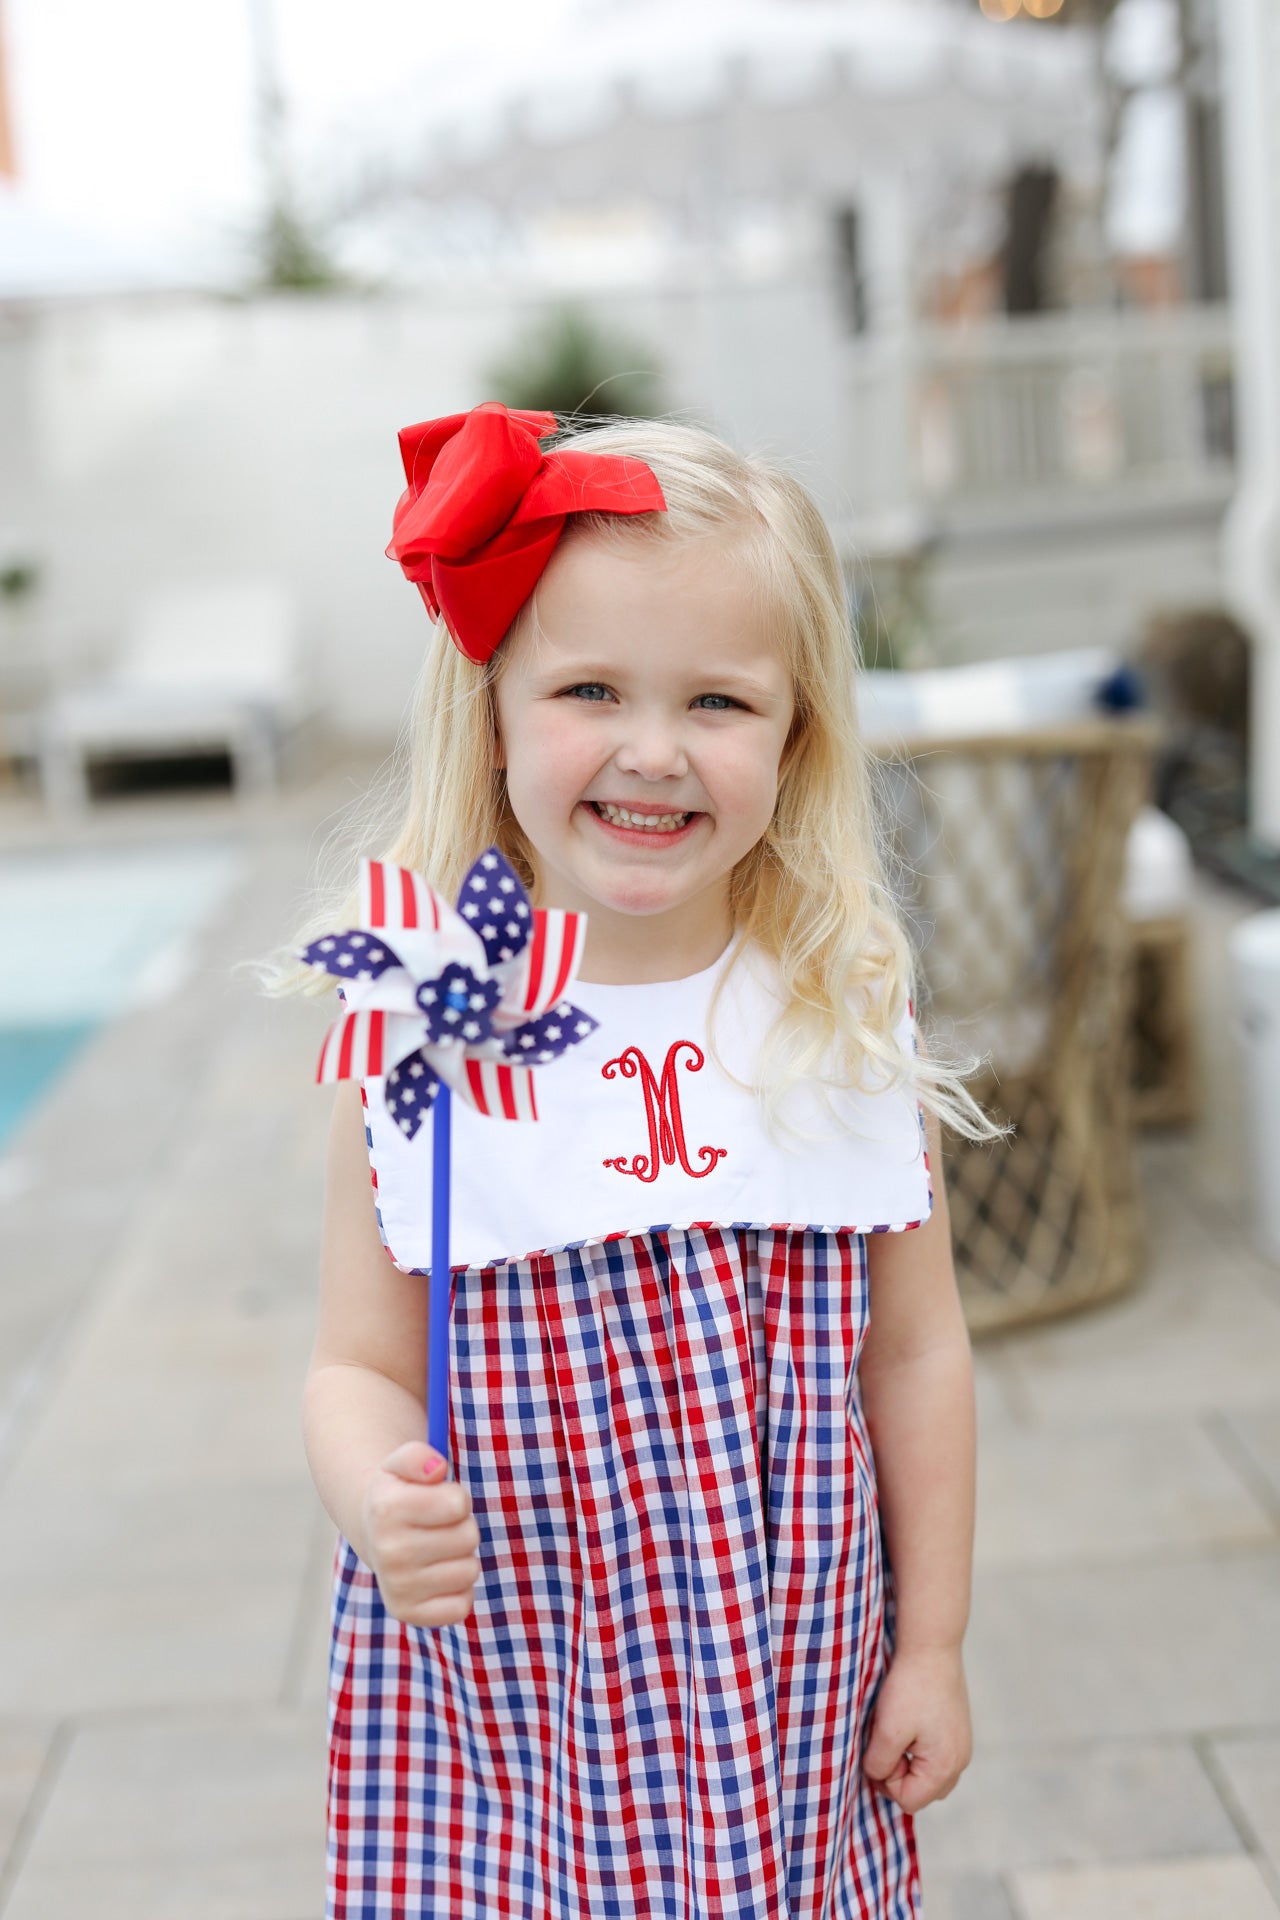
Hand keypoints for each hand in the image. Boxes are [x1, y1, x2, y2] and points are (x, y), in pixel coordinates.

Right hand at [361, 1442, 481, 1627]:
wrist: (374, 1533)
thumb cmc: (400, 1493)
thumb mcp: (402, 1462)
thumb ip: (418, 1455)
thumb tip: (436, 1468)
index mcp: (386, 1508)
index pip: (458, 1504)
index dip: (457, 1498)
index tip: (440, 1499)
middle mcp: (388, 1551)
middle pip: (468, 1537)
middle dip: (462, 1527)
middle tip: (440, 1526)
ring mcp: (397, 1587)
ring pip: (469, 1571)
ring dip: (461, 1557)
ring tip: (438, 1550)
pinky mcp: (408, 1614)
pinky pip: (461, 1606)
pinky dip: (458, 1591)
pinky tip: (438, 1576)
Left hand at [862, 1644, 971, 1814]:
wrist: (932, 1647)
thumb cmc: (910, 1688)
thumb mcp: (886, 1730)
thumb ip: (879, 1765)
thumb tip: (879, 1778)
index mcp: (945, 1767)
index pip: (908, 1801)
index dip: (886, 1779)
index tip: (880, 1747)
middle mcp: (960, 1762)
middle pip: (921, 1792)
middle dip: (898, 1773)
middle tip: (888, 1738)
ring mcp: (962, 1746)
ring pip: (927, 1775)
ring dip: (908, 1761)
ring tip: (898, 1730)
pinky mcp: (958, 1730)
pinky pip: (935, 1756)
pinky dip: (918, 1748)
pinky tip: (910, 1722)